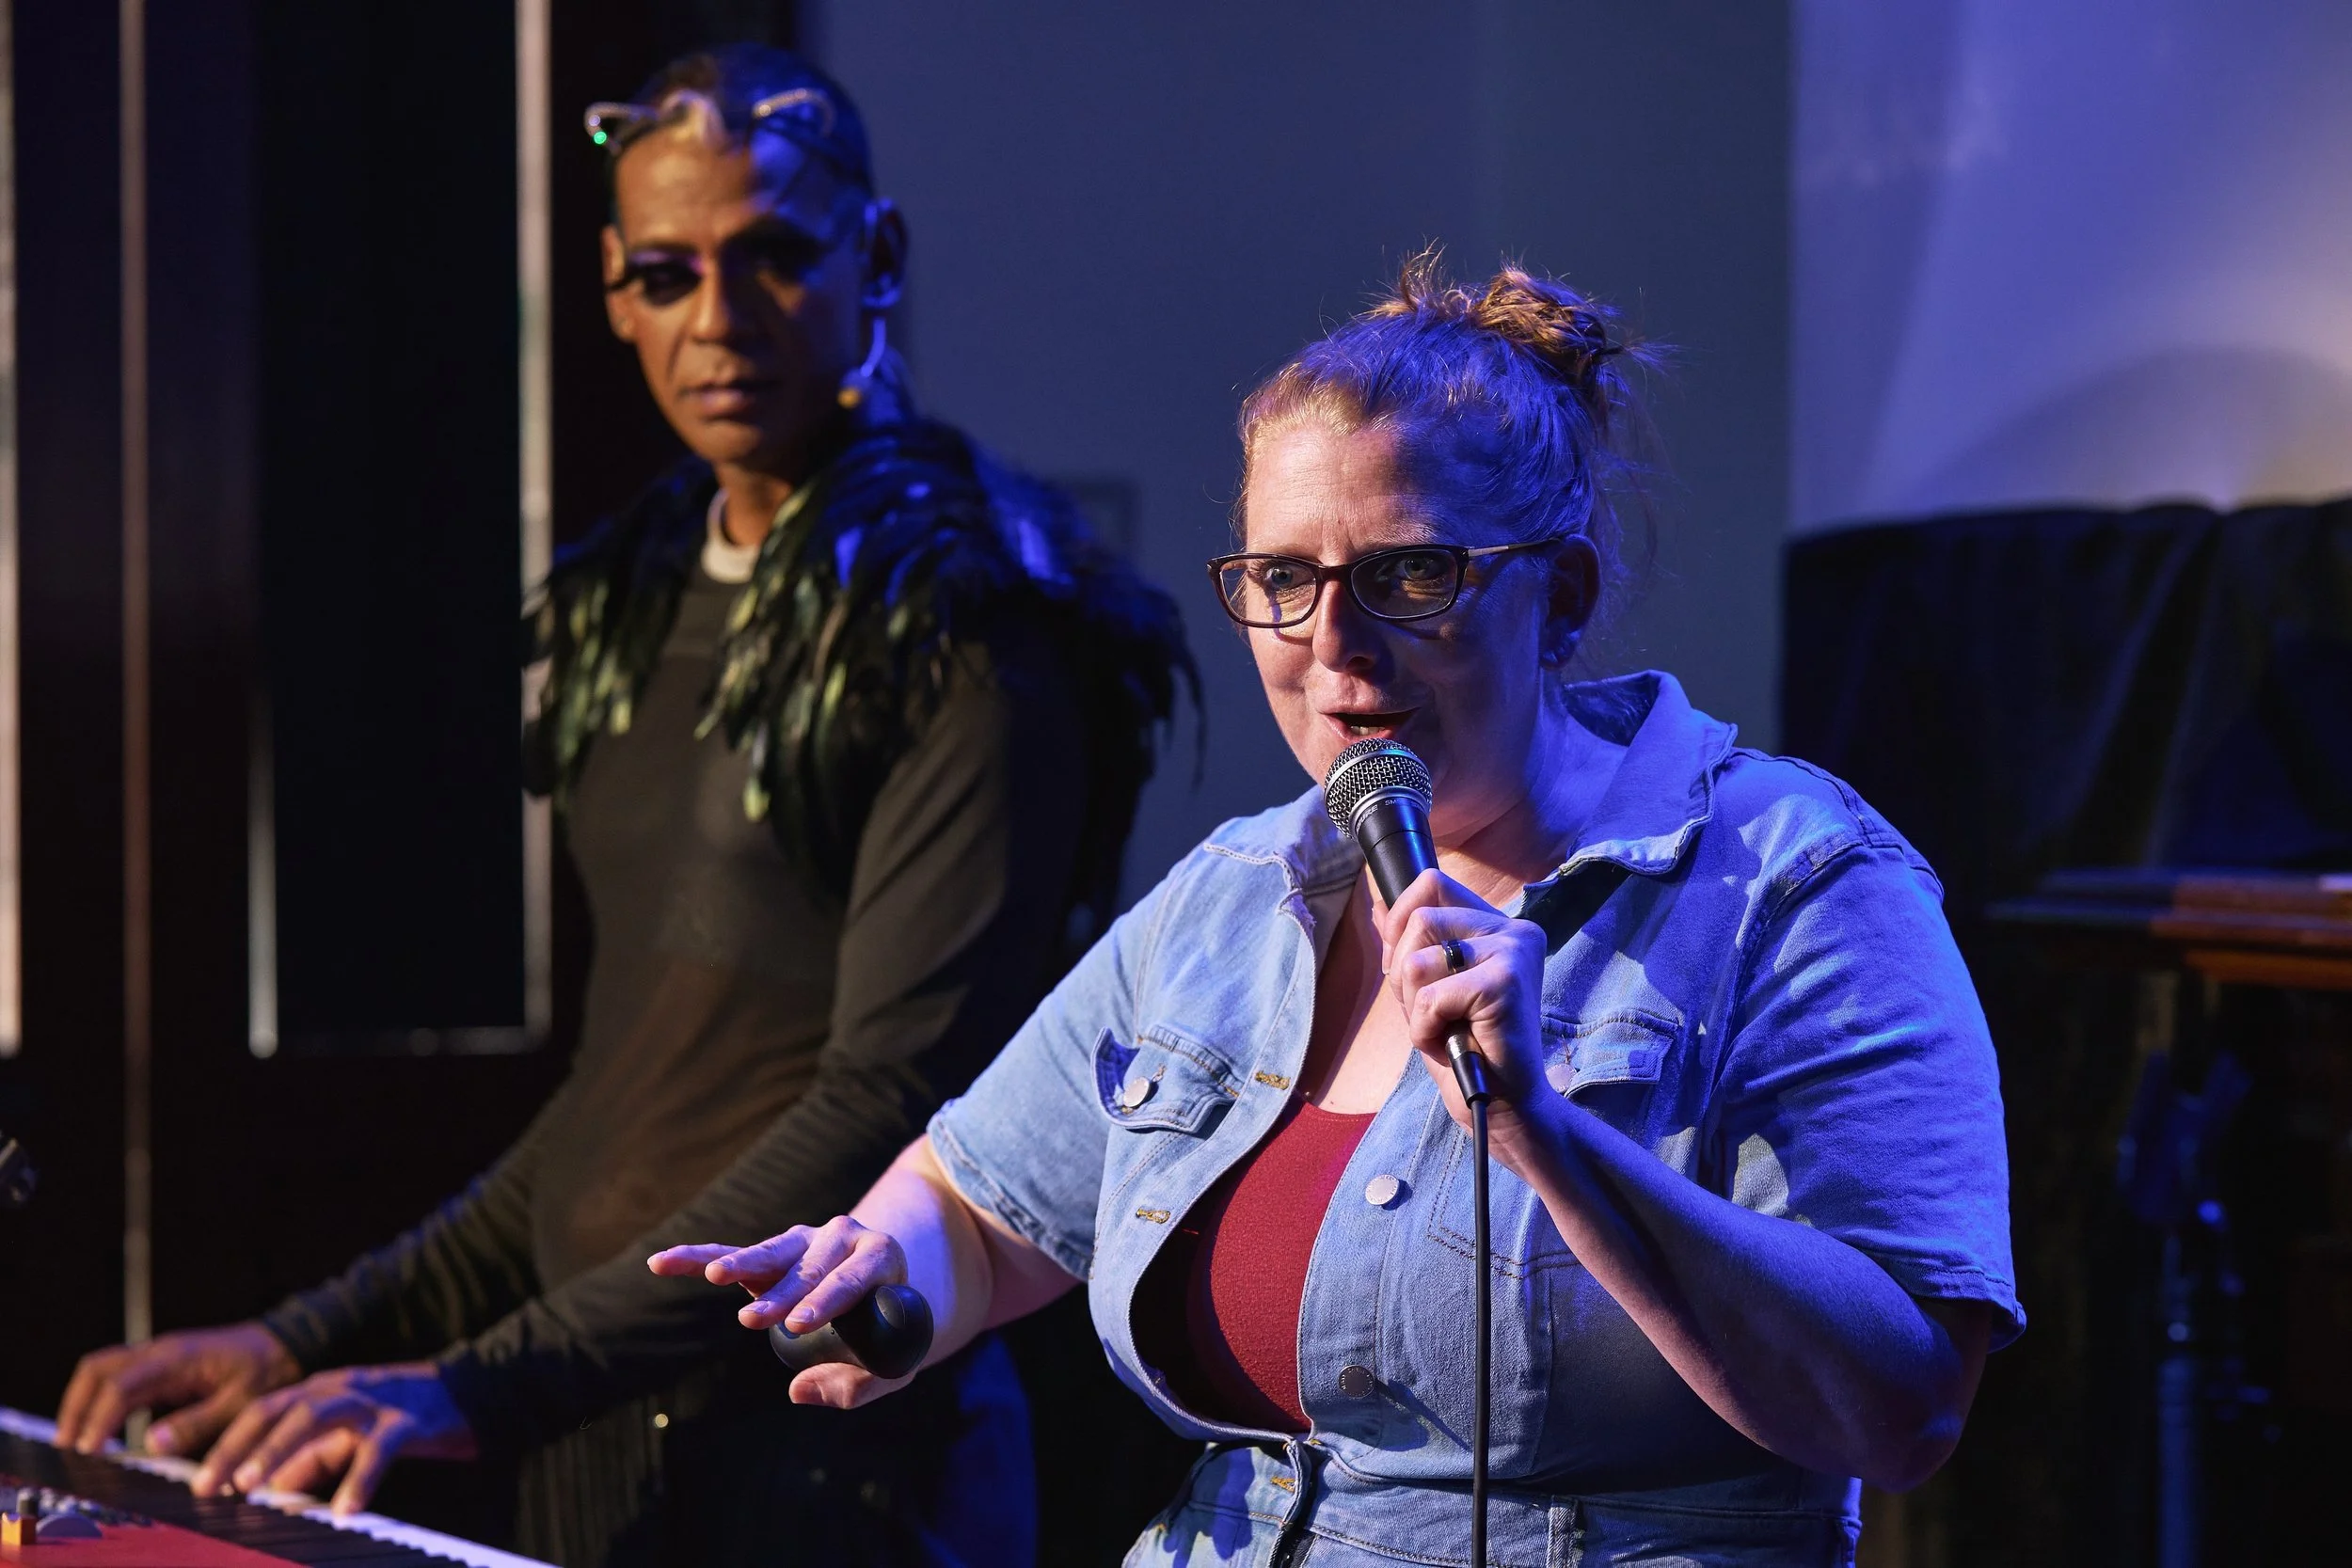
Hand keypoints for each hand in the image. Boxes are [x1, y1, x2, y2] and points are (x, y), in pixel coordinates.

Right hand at [57, 1322, 300, 1457]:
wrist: (286, 1345)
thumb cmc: (267, 1372)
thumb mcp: (241, 1403)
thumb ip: (197, 1423)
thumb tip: (150, 1443)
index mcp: (177, 1358)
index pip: (120, 1385)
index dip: (99, 1419)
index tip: (88, 1450)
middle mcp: (160, 1351)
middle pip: (98, 1369)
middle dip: (77, 1406)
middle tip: (69, 1447)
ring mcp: (159, 1356)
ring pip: (103, 1370)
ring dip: (85, 1402)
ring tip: (77, 1443)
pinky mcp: (162, 1366)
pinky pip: (120, 1377)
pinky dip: (103, 1401)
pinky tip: (103, 1431)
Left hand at [191, 1362, 476, 1514]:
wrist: (472, 1391)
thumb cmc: (401, 1418)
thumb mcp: (347, 1438)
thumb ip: (309, 1462)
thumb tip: (270, 1492)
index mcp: (320, 1392)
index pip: (261, 1412)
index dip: (226, 1445)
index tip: (198, 1485)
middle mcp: (340, 1390)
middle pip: (277, 1408)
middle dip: (238, 1447)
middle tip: (210, 1486)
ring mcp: (374, 1402)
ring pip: (317, 1415)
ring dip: (279, 1450)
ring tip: (254, 1487)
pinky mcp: (409, 1421)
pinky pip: (380, 1448)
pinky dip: (360, 1479)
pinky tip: (346, 1510)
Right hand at [648, 1216, 915, 1409]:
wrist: (883, 1294)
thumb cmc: (890, 1334)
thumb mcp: (894, 1363)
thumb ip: (861, 1385)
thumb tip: (799, 1391)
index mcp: (879, 1255)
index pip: (852, 1278)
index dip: (826, 1301)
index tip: (799, 1325)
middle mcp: (840, 1237)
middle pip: (809, 1266)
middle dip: (781, 1294)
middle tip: (752, 1322)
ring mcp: (802, 1240)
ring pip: (770, 1252)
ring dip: (741, 1264)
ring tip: (715, 1277)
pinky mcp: (770, 1254)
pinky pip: (728, 1252)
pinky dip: (695, 1257)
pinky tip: (660, 1263)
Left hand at [1379, 866, 1561, 1172]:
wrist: (1503, 1105)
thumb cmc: (1468, 1050)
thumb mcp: (1430, 989)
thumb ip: (1411, 946)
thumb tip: (1378, 903)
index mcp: (1500, 926)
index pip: (1432, 883)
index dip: (1400, 919)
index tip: (1405, 968)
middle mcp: (1513, 930)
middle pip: (1419, 918)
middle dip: (1403, 973)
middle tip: (1430, 1012)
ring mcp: (1512, 952)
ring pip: (1417, 958)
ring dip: (1414, 1005)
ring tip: (1444, 1029)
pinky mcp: (1504, 981)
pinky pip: (1429, 995)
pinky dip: (1424, 1028)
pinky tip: (1449, 1044)